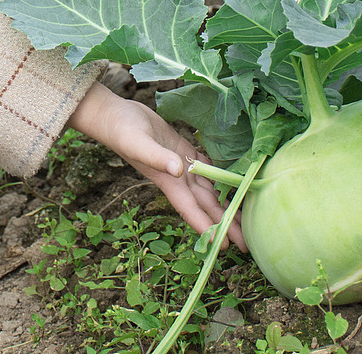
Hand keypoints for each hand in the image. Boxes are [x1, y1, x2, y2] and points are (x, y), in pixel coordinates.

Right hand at [68, 83, 246, 249]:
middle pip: (206, 206)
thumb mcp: (138, 143)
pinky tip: (234, 183)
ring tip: (246, 219)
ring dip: (227, 205)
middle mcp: (178, 177)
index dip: (207, 229)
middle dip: (226, 224)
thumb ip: (157, 157)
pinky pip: (207, 168)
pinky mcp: (183, 150)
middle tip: (247, 245)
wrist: (114, 114)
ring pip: (210, 190)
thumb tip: (178, 170)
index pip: (191, 209)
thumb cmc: (122, 130)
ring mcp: (182, 164)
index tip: (223, 247)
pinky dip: (221, 178)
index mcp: (168, 180)